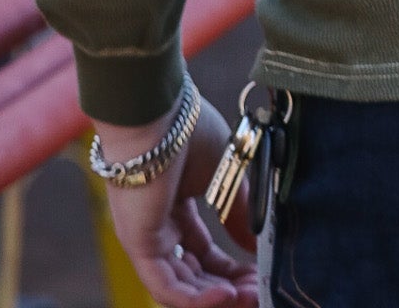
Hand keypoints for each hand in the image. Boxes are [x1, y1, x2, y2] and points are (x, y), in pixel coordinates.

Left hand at [94, 90, 258, 304]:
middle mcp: (158, 227)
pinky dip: (195, 299)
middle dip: (228, 288)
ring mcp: (146, 238)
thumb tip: (256, 244)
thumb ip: (237, 211)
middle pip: (194, 275)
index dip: (232, 268)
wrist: (159, 111)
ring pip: (180, 288)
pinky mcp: (138, 244)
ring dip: (216, 298)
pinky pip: (165, 287)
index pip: (203, 252)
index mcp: (174, 209)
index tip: (260, 274)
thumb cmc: (188, 130)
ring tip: (248, 297)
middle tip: (259, 294)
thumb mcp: (224, 174)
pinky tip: (225, 294)